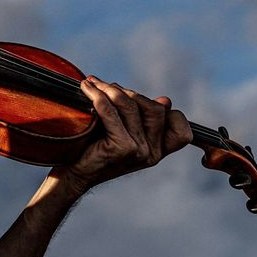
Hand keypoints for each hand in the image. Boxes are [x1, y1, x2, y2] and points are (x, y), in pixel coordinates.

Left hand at [53, 76, 192, 194]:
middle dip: (130, 93)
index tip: (155, 103)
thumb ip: (144, 117)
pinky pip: (110, 112)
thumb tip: (166, 101)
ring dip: (109, 89)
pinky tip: (87, 90)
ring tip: (93, 85)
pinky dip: (98, 96)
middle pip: (154, 109)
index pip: (182, 131)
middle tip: (106, 87)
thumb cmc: (97, 148)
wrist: (74, 171)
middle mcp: (152, 154)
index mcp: (159, 151)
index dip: (172, 115)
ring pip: (130, 106)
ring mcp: (138, 152)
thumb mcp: (125, 131)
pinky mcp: (120, 148)